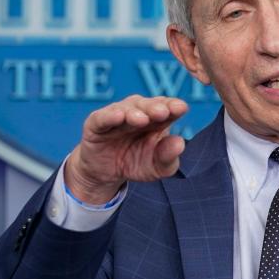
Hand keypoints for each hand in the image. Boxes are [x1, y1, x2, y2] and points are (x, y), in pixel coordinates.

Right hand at [65, 95, 188, 204]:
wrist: (105, 173)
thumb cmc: (136, 163)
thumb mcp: (156, 167)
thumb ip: (168, 157)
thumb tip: (180, 143)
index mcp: (158, 120)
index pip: (168, 108)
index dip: (174, 106)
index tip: (181, 108)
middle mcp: (139, 112)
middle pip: (149, 105)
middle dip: (156, 107)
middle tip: (163, 112)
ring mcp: (117, 114)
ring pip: (127, 108)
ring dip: (134, 112)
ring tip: (142, 119)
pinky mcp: (96, 123)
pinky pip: (103, 117)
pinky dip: (110, 116)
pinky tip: (118, 116)